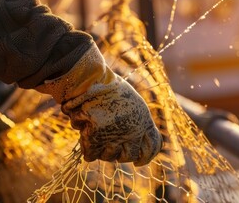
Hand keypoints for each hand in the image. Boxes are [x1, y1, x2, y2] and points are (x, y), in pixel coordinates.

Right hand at [36, 44, 161, 165]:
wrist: (91, 78)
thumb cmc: (108, 85)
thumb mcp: (131, 100)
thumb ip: (135, 119)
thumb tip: (136, 139)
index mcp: (144, 120)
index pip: (153, 147)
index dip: (146, 156)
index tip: (139, 161)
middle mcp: (133, 131)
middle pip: (128, 156)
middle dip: (119, 154)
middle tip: (110, 146)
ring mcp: (115, 136)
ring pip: (109, 157)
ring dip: (102, 150)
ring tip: (95, 136)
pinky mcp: (96, 138)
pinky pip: (91, 155)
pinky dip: (87, 150)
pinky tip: (85, 141)